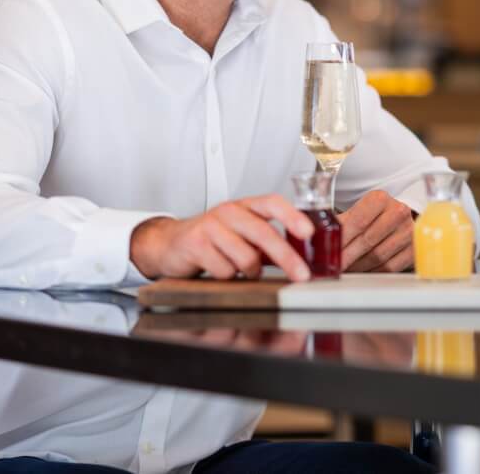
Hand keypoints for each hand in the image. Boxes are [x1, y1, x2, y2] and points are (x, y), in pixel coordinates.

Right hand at [130, 196, 314, 282]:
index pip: (273, 203)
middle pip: (264, 233)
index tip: (309, 232)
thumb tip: (302, 257)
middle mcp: (229, 212)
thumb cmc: (213, 239)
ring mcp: (211, 226)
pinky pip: (224, 269)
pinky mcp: (196, 244)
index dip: (292, 216)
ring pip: (246, 257)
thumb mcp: (243, 234)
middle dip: (287, 257)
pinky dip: (228, 277)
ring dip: (251, 271)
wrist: (170, 243)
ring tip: (244, 270)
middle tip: (301, 275)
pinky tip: (221, 271)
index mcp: (245, 206)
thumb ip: (269, 243)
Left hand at [338, 190, 414, 272]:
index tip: (330, 253)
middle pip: (368, 240)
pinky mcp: (415, 247)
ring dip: (359, 266)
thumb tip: (318, 238)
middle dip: (348, 256)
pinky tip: (364, 271)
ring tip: (347, 269)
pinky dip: (374, 271)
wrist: (398, 217)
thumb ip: (339, 223)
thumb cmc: (373, 216)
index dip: (342, 240)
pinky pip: (391, 266)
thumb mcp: (356, 212)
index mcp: (380, 198)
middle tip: (335, 266)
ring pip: (378, 255)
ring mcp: (409, 230)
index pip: (358, 222)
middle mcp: (398, 211)